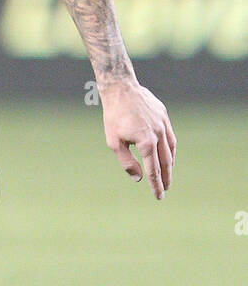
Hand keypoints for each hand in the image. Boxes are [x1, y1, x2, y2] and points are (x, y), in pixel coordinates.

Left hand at [99, 79, 175, 199]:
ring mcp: (163, 124)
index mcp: (146, 142)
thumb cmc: (114, 116)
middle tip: (165, 189)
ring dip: (170, 164)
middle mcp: (158, 134)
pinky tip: (168, 154)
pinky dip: (170, 148)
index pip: (153, 170)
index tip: (158, 196)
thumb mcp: (114, 142)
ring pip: (171, 149)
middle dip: (166, 178)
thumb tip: (138, 178)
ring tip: (168, 175)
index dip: (156, 185)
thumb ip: (127, 162)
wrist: (120, 89)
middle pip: (166, 162)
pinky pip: (170, 136)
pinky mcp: (164, 116)